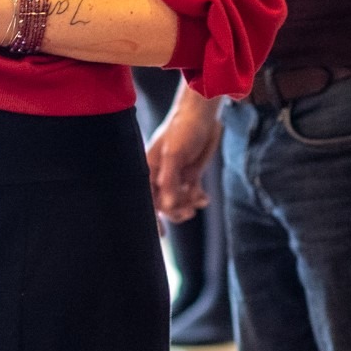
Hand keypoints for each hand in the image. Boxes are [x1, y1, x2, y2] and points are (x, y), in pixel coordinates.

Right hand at [146, 91, 222, 222]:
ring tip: (199, 199)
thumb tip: (167, 207)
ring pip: (178, 202)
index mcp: (149, 170)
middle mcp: (160, 175)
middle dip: (176, 210)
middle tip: (189, 210)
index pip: (146, 199)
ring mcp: (176, 176)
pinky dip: (198, 199)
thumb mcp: (174, 154)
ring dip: (188, 205)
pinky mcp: (190, 175)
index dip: (150, 218)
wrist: (203, 115)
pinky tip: (204, 197)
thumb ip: (170, 181)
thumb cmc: (183, 129)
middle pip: (164, 204)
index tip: (160, 235)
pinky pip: (191, 195)